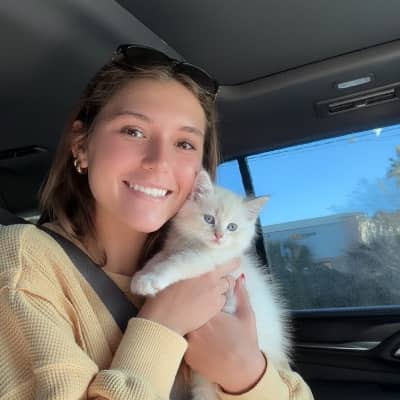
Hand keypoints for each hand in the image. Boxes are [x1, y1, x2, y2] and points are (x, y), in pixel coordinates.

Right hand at [137, 259, 239, 334]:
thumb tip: (189, 260)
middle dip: (228, 275)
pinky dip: (218, 301)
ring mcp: (215, 294)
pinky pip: (222, 301)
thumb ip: (187, 266)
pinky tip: (207, 303)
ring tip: (211, 291)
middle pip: (230, 275)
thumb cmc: (163, 294)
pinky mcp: (215, 307)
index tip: (227, 263)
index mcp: (202, 267)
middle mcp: (212, 279)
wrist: (164, 318)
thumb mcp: (173, 272)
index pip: (227, 261)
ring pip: (227, 288)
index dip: (228, 262)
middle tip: (222, 277)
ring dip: (222, 288)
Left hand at [184, 275, 266, 393]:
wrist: (242, 372)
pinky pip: (182, 340)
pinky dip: (185, 337)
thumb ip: (241, 295)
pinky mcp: (187, 355)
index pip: (199, 298)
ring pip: (183, 325)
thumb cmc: (246, 342)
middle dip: (191, 308)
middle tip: (195, 307)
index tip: (203, 296)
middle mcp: (198, 326)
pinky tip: (194, 337)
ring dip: (186, 322)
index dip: (200, 296)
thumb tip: (239, 278)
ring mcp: (190, 342)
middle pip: (188, 311)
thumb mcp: (247, 315)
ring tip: (190, 320)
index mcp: (211, 314)